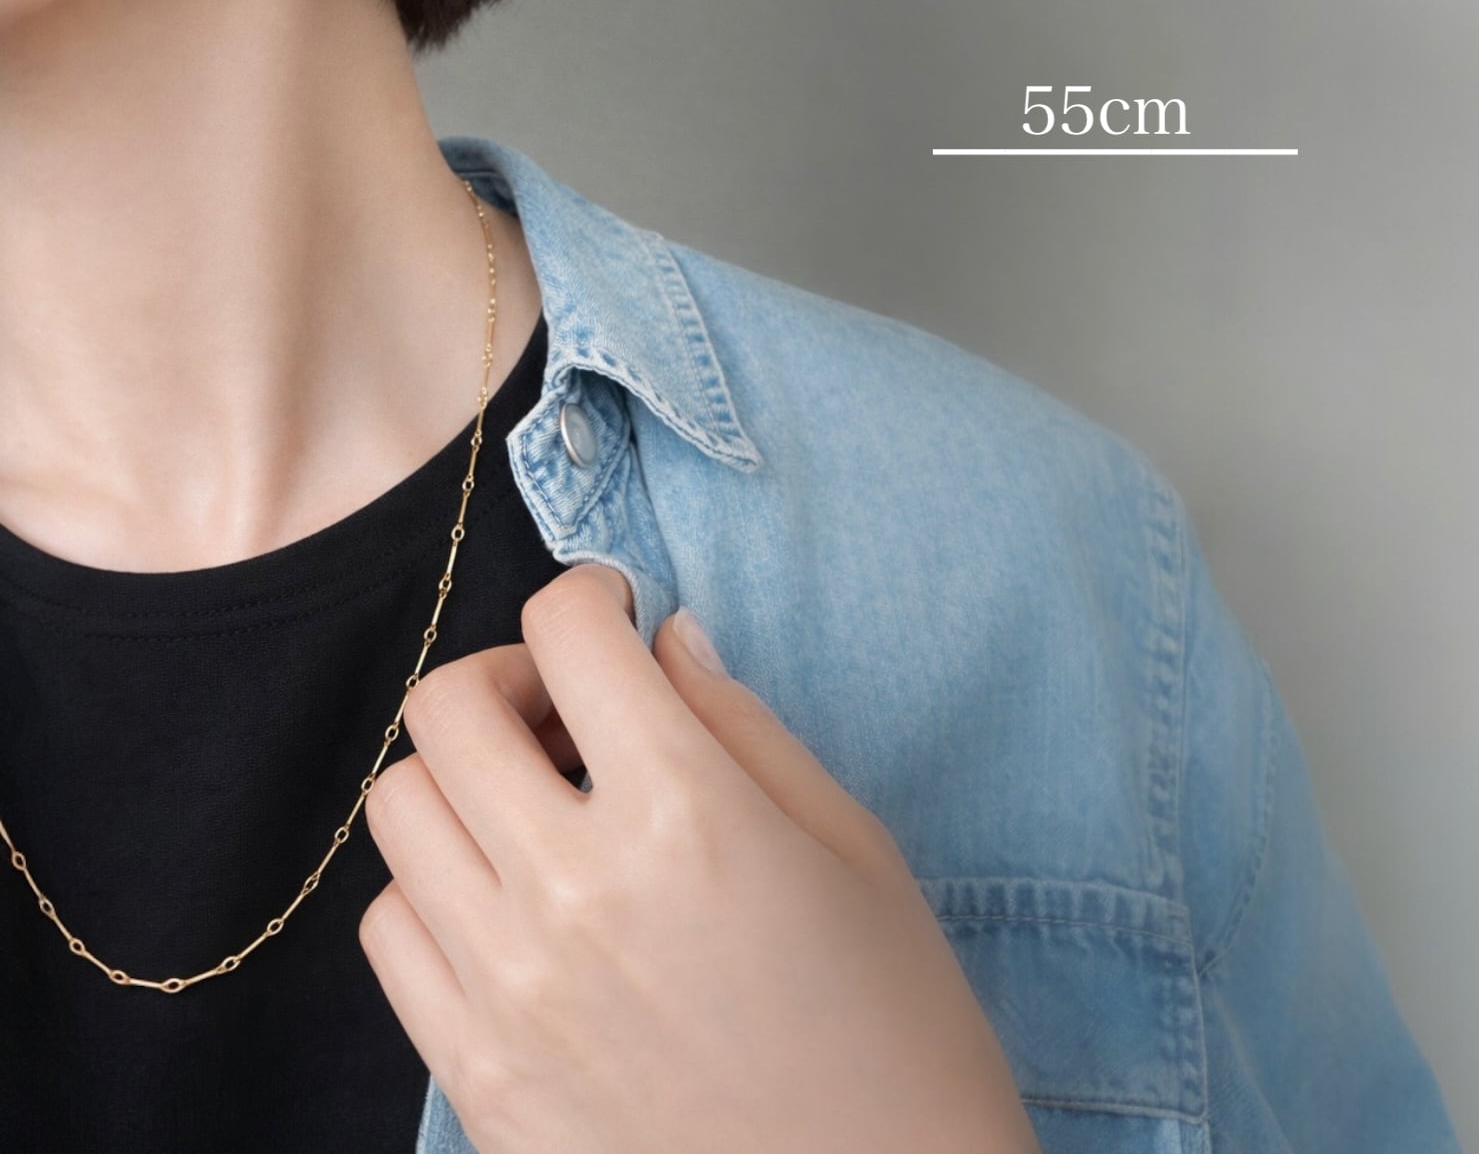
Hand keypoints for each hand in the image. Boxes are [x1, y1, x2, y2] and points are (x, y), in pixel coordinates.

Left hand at [358, 563, 1041, 1153]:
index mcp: (686, 815)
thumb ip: (741, 722)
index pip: (570, 634)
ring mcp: (507, 990)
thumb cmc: (897, 1032)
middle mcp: (573, 890)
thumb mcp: (852, 846)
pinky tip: (513, 901)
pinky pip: (390, 930)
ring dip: (465, 776)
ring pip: (399, 807)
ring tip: (540, 804)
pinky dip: (438, 886)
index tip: (614, 610)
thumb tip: (664, 637)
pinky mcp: (476, 1076)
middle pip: (449, 705)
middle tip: (570, 703)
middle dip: (511, 671)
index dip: (591, 593)